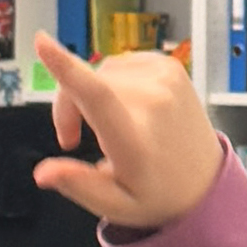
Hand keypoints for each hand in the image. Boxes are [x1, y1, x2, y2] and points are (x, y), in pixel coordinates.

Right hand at [33, 40, 223, 231]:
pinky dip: (114, 81)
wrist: (205, 181)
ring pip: (100, 72)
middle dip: (68, 107)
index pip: (97, 97)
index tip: (41, 43)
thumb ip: (78, 185)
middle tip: (72, 139)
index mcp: (135, 140)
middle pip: (86, 84)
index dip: (65, 68)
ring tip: (102, 124)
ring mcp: (166, 81)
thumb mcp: (116, 204)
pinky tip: (125, 106)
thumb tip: (43, 174)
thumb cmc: (158, 193)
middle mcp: (153, 105)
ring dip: (91, 92)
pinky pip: (121, 64)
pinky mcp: (170, 67)